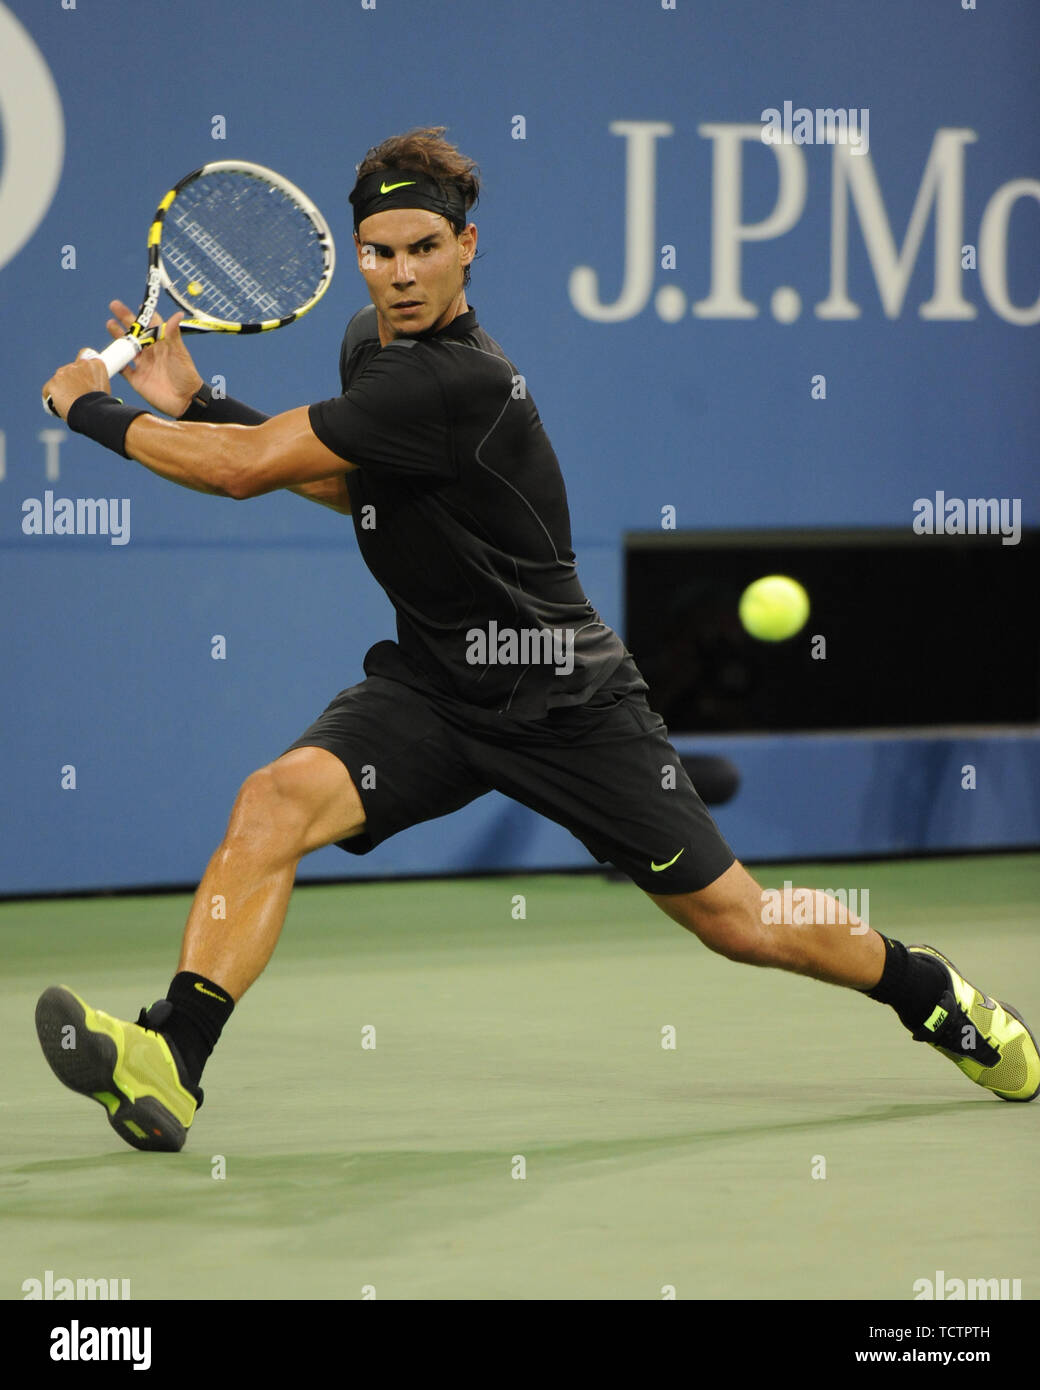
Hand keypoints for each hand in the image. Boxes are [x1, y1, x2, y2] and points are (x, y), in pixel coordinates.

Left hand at [42, 350, 110, 420]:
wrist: (90, 413)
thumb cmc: (101, 405)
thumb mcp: (105, 389)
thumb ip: (95, 381)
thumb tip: (89, 385)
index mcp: (95, 364)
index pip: (85, 354)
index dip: (83, 365)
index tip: (83, 374)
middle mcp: (78, 364)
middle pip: (70, 369)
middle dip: (72, 380)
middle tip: (77, 394)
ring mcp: (64, 372)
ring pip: (60, 379)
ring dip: (63, 388)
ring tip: (70, 402)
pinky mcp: (53, 383)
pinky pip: (49, 389)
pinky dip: (52, 396)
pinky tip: (58, 404)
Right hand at [106, 300, 204, 417]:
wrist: (185, 401)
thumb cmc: (186, 376)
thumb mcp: (180, 353)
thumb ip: (173, 335)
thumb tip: (177, 314)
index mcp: (162, 344)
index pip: (152, 325)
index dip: (145, 315)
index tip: (140, 305)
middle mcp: (151, 353)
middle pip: (135, 333)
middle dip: (125, 319)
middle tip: (114, 306)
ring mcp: (143, 366)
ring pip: (127, 348)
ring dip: (118, 337)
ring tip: (110, 324)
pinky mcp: (137, 379)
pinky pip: (123, 369)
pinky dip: (116, 362)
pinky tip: (108, 353)